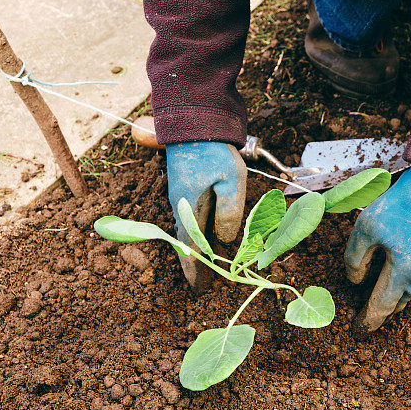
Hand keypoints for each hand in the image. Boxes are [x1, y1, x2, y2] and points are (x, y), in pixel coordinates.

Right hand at [166, 141, 246, 290]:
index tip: (198, 288)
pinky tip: (204, 235)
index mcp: (188, 208)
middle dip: (195, 264)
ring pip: (187, 229)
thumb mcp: (231, 181)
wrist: (195, 121)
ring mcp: (180, 195)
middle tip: (203, 285)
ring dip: (195, 248)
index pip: (190, 247)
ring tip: (205, 266)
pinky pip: (189, 217)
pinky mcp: (184, 186)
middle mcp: (179, 205)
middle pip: (186, 242)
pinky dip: (195, 232)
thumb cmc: (215, 150)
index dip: (195, 269)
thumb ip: (229, 212)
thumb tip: (225, 239)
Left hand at [345, 166, 410, 330]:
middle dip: (380, 312)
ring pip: (407, 291)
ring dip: (390, 299)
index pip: (383, 305)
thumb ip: (356, 258)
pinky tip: (388, 278)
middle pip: (397, 302)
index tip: (358, 331)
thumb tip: (355, 280)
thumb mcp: (367, 229)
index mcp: (404, 271)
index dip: (369, 320)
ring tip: (374, 302)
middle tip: (363, 320)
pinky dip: (399, 285)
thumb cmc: (401, 206)